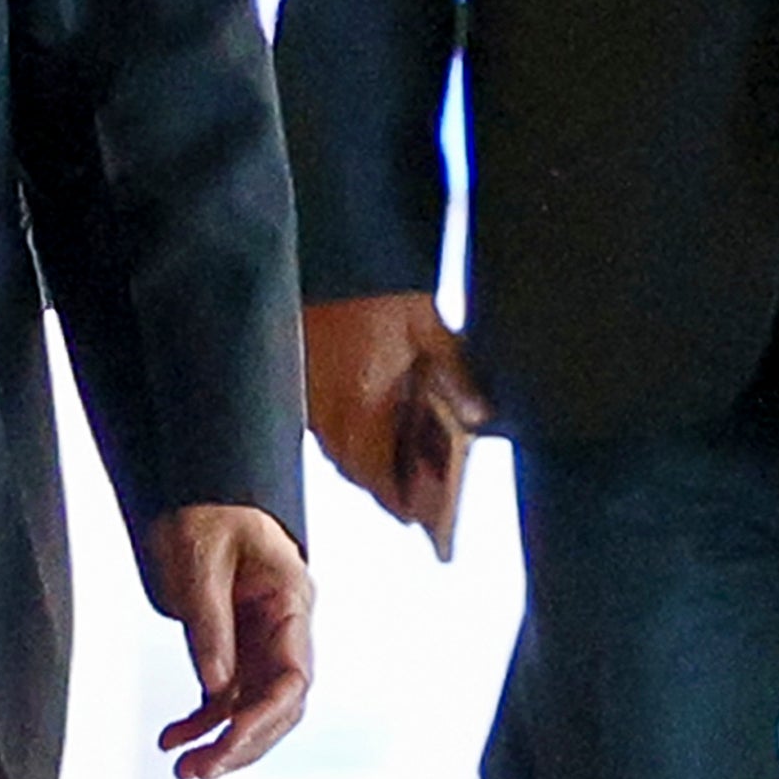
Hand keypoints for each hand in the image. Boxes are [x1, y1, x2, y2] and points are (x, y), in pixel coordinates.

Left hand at [143, 504, 313, 778]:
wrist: (195, 494)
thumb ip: (210, 624)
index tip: (230, 740)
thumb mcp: (200, 563)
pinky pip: (225, 695)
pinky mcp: (235, 647)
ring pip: (252, 708)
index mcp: (292, 602)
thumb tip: (216, 687)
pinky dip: (200, 721)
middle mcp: (285, 628)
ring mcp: (261, 641)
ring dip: (221, 741)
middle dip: (242, 743)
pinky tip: (173, 739)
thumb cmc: (204, 514)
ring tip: (183, 769)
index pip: (294, 676)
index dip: (265, 717)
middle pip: (278, 704)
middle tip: (200, 772)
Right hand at [302, 292, 487, 553]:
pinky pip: (326, 429)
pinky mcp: (298, 390)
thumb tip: (480, 416)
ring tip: (400, 463)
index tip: (422, 519)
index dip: (405, 505)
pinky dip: (350, 436)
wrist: (322, 259)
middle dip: (389, 488)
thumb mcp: (428, 328)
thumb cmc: (370, 290)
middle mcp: (332, 415)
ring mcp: (310, 405)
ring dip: (370, 463)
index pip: (383, 481)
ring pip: (341, 454)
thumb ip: (457, 376)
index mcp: (366, 407)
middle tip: (417, 498)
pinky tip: (370, 421)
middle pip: (361, 474)